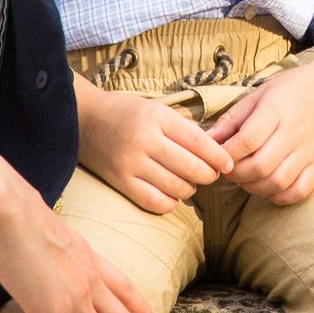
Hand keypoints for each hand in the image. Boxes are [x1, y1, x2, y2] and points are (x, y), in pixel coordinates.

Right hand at [78, 78, 233, 213]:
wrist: (85, 119)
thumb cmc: (127, 112)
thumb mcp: (156, 109)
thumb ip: (182, 128)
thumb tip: (213, 151)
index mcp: (158, 118)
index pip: (198, 141)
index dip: (218, 156)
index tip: (228, 164)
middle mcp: (145, 140)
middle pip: (190, 167)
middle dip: (208, 175)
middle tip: (212, 175)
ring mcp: (131, 163)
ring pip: (175, 187)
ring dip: (190, 189)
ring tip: (190, 184)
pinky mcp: (120, 181)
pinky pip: (154, 202)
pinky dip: (170, 203)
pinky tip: (172, 196)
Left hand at [208, 13, 313, 206]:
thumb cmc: (292, 90)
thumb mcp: (259, 94)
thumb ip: (232, 119)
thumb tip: (206, 140)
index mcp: (276, 110)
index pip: (247, 140)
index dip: (226, 153)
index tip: (217, 155)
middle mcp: (294, 132)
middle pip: (260, 166)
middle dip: (236, 174)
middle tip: (229, 169)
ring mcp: (309, 151)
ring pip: (278, 182)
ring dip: (254, 187)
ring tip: (246, 178)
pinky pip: (299, 191)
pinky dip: (279, 196)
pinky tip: (268, 186)